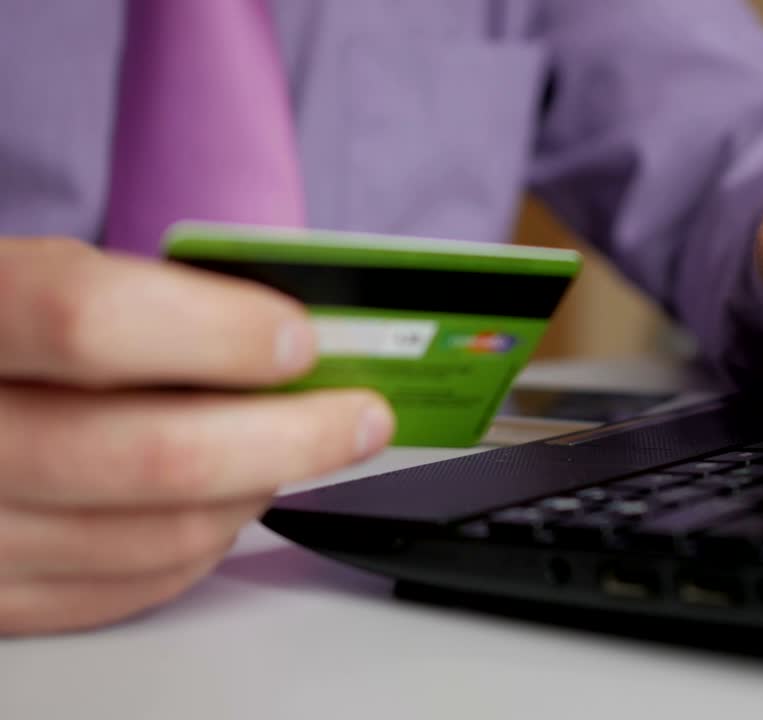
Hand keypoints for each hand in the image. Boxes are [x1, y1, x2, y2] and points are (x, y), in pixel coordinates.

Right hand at [0, 238, 393, 634]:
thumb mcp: (38, 277)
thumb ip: (147, 299)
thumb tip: (290, 342)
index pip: (90, 322)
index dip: (218, 332)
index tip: (300, 341)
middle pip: (158, 457)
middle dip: (294, 436)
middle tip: (362, 417)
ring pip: (163, 535)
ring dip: (260, 489)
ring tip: (298, 449)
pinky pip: (134, 588)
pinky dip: (208, 543)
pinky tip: (231, 497)